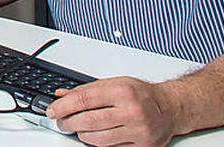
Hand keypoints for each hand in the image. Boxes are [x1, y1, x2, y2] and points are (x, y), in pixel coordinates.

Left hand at [48, 77, 180, 145]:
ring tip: (77, 128)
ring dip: (81, 134)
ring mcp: (137, 131)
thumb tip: (62, 95)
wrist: (170, 108)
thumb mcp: (114, 83)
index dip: (63, 106)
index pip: (84, 100)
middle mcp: (131, 111)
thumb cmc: (142, 94)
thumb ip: (87, 89)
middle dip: (68, 122)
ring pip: (97, 139)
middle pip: (88, 121)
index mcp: (122, 92)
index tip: (53, 110)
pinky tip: (95, 135)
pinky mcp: (141, 146)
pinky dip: (98, 143)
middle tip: (61, 121)